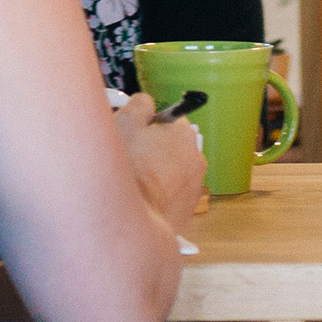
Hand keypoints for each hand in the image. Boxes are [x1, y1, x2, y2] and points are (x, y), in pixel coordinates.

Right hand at [114, 92, 207, 232]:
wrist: (129, 218)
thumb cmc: (127, 168)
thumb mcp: (125, 123)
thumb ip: (139, 105)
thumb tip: (146, 103)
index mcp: (183, 133)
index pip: (169, 120)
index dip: (148, 126)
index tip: (133, 135)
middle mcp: (196, 159)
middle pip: (173, 147)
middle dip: (155, 151)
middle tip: (131, 159)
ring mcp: (194, 189)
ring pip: (174, 174)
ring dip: (158, 175)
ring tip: (136, 183)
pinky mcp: (186, 213)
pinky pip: (172, 198)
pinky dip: (159, 197)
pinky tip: (142, 201)